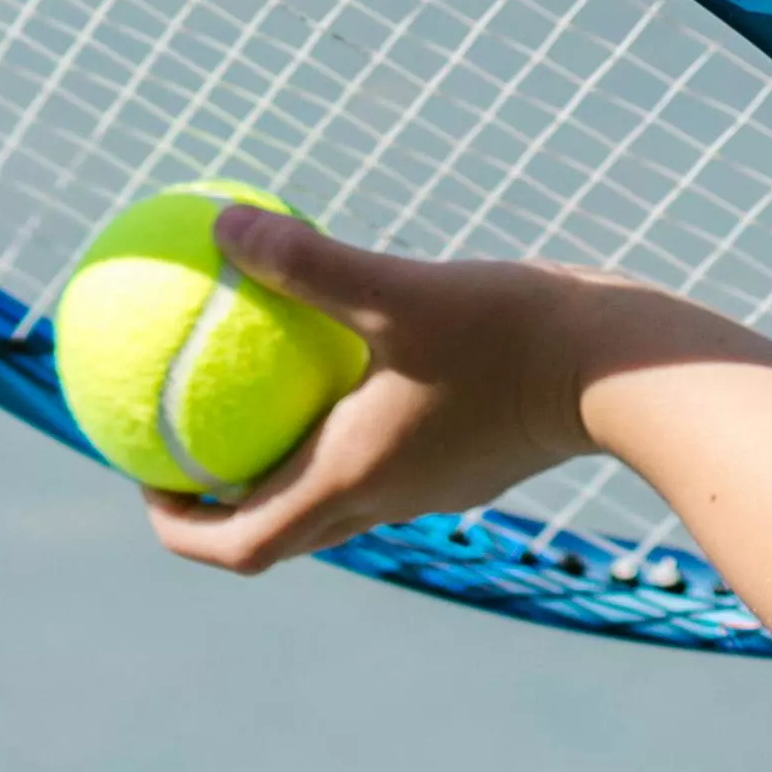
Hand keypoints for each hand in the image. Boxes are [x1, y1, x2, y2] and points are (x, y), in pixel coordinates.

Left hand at [132, 206, 654, 579]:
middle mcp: (384, 499)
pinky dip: (337, 430)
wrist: (627, 372)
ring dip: (277, 469)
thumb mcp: (402, 289)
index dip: (177, 528)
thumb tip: (221, 226)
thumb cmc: (515, 334)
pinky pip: (376, 458)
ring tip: (246, 396)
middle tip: (176, 440)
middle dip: (214, 504)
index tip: (144, 476)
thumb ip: (309, 265)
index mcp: (351, 480)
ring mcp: (428, 486)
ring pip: (328, 499)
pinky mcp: (464, 459)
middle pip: (275, 533)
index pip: (239, 545)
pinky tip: (340, 356)